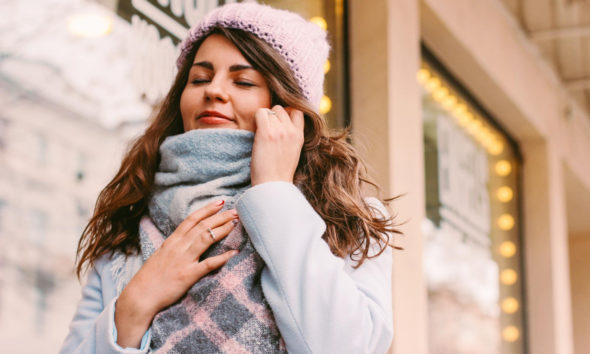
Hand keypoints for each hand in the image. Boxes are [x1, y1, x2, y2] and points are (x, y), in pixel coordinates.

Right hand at [114, 200, 238, 347]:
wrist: (140, 297)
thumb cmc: (150, 278)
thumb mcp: (161, 255)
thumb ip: (174, 246)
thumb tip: (187, 239)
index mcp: (171, 242)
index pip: (191, 220)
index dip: (207, 209)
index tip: (220, 202)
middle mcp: (178, 247)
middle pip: (202, 226)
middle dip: (220, 217)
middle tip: (235, 211)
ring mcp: (183, 260)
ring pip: (206, 238)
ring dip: (222, 229)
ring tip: (235, 223)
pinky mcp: (188, 275)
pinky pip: (208, 264)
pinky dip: (222, 258)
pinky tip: (234, 252)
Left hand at [251, 105, 304, 185]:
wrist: (273, 185)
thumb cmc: (279, 173)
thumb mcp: (293, 152)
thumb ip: (291, 137)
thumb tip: (281, 125)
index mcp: (300, 136)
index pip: (297, 111)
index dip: (286, 113)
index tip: (278, 123)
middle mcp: (291, 131)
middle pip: (280, 109)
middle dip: (272, 116)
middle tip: (266, 130)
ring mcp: (280, 131)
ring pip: (269, 111)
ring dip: (263, 119)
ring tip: (260, 134)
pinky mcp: (266, 133)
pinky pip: (260, 113)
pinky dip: (255, 118)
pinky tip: (255, 130)